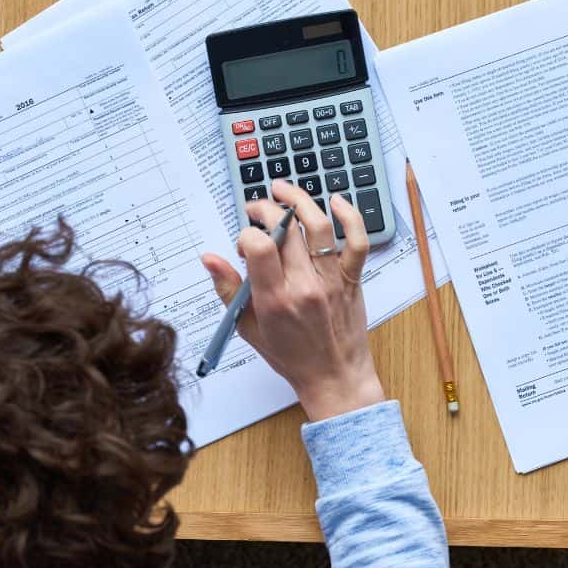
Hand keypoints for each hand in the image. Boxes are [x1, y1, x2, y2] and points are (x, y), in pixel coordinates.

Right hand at [201, 179, 383, 420]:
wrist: (334, 377)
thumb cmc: (292, 357)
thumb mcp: (248, 329)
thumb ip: (228, 290)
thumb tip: (210, 258)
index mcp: (275, 300)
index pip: (258, 246)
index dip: (246, 234)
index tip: (244, 243)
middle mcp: (304, 286)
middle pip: (284, 229)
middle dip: (265, 211)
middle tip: (256, 212)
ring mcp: (331, 280)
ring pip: (318, 226)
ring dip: (299, 199)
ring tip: (283, 190)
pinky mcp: (351, 279)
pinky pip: (357, 241)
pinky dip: (350, 216)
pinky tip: (336, 201)